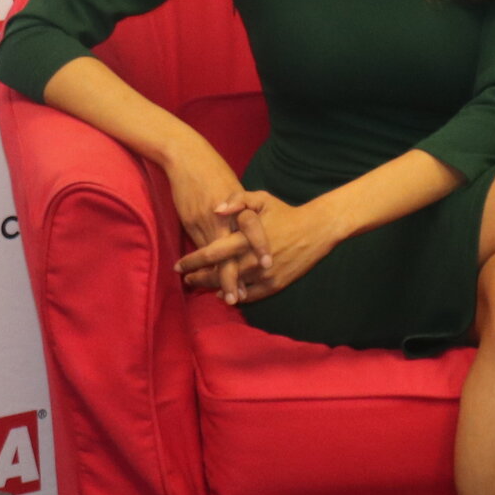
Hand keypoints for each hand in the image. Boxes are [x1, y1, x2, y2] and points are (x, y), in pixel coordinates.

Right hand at [159, 135, 258, 298]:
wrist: (188, 159)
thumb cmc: (214, 174)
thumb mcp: (234, 189)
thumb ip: (244, 210)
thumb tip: (252, 233)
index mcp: (241, 205)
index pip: (252, 227)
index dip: (259, 246)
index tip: (267, 265)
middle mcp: (225, 216)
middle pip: (234, 249)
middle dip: (237, 274)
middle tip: (243, 296)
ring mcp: (207, 220)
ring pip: (216, 256)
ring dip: (221, 277)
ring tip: (228, 296)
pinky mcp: (192, 222)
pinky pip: (200, 249)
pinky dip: (204, 266)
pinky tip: (205, 280)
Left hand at [176, 192, 339, 306]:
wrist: (316, 230)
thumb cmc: (284, 212)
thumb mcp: (261, 198)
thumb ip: (237, 200)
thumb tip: (216, 210)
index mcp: (245, 239)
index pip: (211, 253)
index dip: (192, 261)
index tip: (177, 266)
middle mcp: (251, 260)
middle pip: (217, 275)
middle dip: (198, 278)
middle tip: (186, 279)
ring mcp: (263, 275)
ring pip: (231, 287)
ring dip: (214, 288)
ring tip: (201, 286)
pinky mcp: (274, 285)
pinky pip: (249, 296)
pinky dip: (235, 296)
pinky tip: (225, 294)